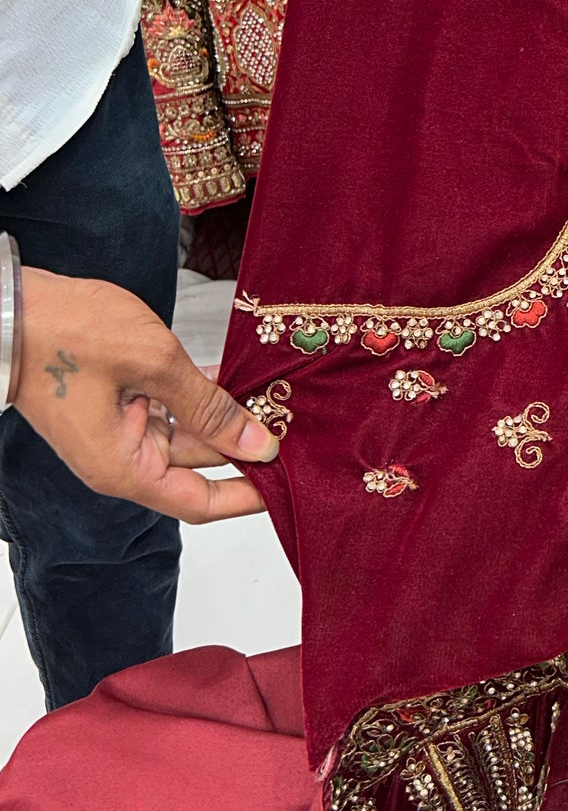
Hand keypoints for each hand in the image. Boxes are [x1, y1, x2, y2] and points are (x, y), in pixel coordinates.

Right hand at [12, 268, 278, 522]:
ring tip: (276, 393)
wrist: (8, 308)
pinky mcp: (118, 399)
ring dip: (227, 412)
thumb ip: (209, 406)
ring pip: (188, 431)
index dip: (248, 496)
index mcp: (124, 468)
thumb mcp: (154, 364)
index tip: (290, 483)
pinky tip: (238, 372)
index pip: (200, 502)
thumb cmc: (66, 334)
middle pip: (198, 464)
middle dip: (246, 444)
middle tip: (296, 421)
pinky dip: (202, 392)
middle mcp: (122, 456)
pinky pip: (171, 405)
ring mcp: (119, 427)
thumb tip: (258, 443)